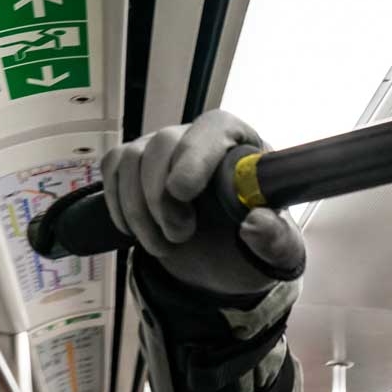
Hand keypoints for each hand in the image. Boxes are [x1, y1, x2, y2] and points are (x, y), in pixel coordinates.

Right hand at [101, 109, 305, 295]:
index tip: (182, 192)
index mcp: (243, 147)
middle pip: (164, 143)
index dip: (194, 154)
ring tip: (164, 244)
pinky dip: (118, 204)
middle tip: (179, 236)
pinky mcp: (137, 166)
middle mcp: (201, 139)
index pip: (215, 128)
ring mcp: (165, 150)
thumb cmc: (254, 246)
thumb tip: (256, 222)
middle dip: (162, 197)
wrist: (225, 263)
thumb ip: (276, 240)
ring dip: (139, 209)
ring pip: (133, 158)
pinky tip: (136, 232)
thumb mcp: (277, 252)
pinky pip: (113, 167)